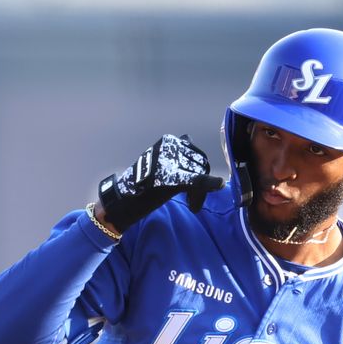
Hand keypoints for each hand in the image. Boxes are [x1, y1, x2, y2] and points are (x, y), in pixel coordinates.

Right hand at [95, 134, 225, 235]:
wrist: (123, 199)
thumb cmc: (140, 185)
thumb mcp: (160, 165)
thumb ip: (175, 156)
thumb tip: (189, 139)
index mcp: (168, 142)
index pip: (193, 154)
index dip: (196, 171)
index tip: (190, 189)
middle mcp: (171, 147)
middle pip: (199, 163)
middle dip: (199, 182)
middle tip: (191, 200)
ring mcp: (171, 160)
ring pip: (199, 173)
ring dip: (199, 191)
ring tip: (190, 203)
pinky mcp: (173, 175)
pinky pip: (197, 179)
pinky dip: (209, 183)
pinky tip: (219, 184)